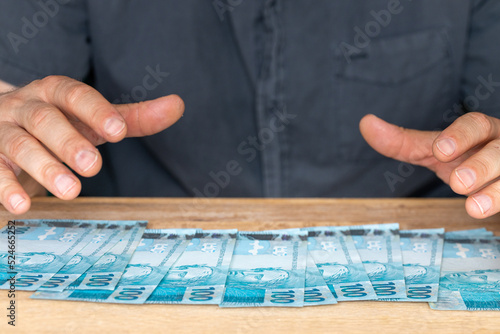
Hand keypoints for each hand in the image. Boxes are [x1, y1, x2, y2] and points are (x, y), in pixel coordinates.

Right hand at [0, 76, 183, 213]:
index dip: (97, 111)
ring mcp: (1, 129)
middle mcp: (25, 106)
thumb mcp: (93, 120)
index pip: (75, 95)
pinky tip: (21, 206)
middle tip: (93, 166)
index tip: (119, 132)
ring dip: (44, 167)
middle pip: (45, 119)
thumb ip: (132, 117)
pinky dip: (4, 186)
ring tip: (71, 192)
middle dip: (69, 142)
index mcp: (55, 92)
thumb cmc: (59, 124)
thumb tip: (178, 105)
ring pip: (19, 144)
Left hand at [360, 112, 499, 218]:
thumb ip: (403, 142)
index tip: (439, 151)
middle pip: (499, 150)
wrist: (499, 179)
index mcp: (481, 132)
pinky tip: (485, 212)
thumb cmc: (466, 159)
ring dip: (495, 192)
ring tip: (474, 207)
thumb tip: (365, 123)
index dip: (459, 135)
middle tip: (458, 183)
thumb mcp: (435, 151)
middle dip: (480, 166)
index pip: (475, 124)